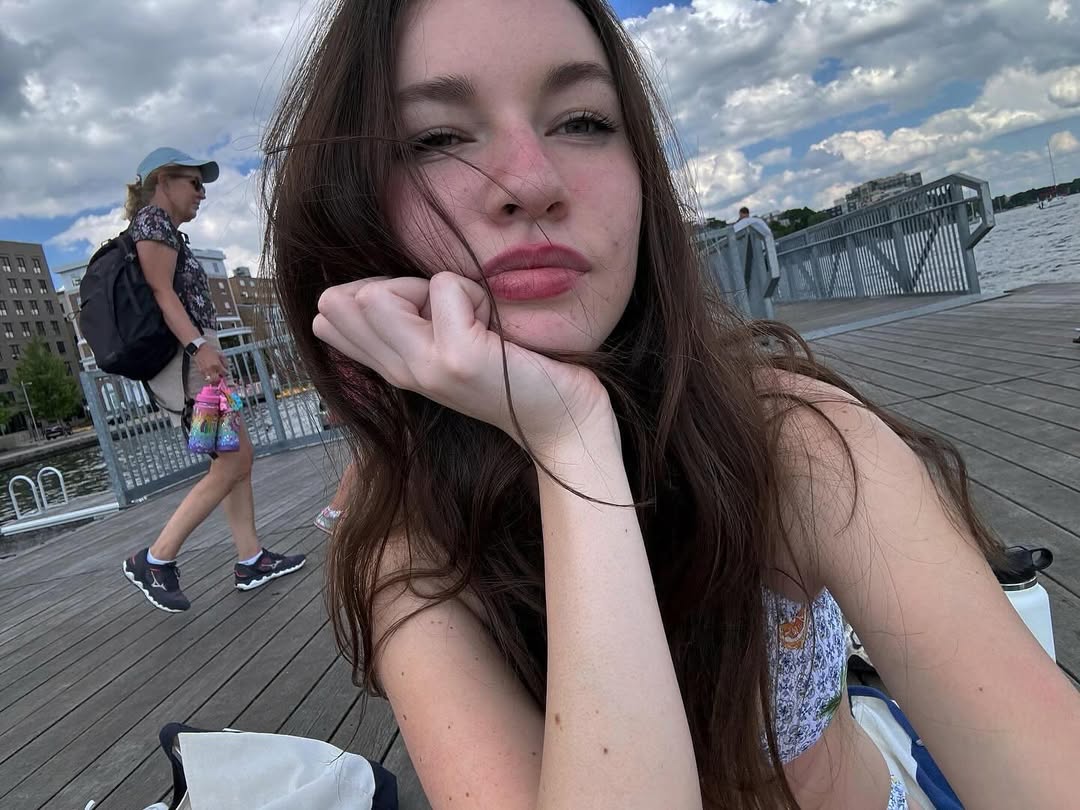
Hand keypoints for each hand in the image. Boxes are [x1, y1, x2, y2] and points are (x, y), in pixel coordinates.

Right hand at [194, 343, 227, 383]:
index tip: (226, 373)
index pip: (224, 373)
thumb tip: (226, 368)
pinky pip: (206, 377)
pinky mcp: (201, 371)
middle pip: (217, 380)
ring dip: (214, 380)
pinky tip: (210, 374)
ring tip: (215, 377)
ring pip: (210, 380)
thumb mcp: (220, 354)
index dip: (226, 373)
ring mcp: (205, 371)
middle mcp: (211, 369)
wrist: (199, 348)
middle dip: (219, 380)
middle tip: (221, 378)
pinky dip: (209, 377)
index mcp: (217, 365)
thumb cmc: (209, 350)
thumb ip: (224, 362)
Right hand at [313, 273, 612, 451]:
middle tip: (453, 316)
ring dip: (433, 288)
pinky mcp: (457, 358)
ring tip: (472, 320)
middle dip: (400, 285)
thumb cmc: (512, 368)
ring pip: (378, 293)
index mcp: (392, 368)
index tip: (426, 313)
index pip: (327, 318)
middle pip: (344, 299)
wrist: (561, 418)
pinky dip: (473, 292)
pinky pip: (444, 286)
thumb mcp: (445, 343)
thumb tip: (362, 289)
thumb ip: (406, 321)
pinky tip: (496, 328)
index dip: (372, 293)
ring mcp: (424, 368)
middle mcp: (399, 372)